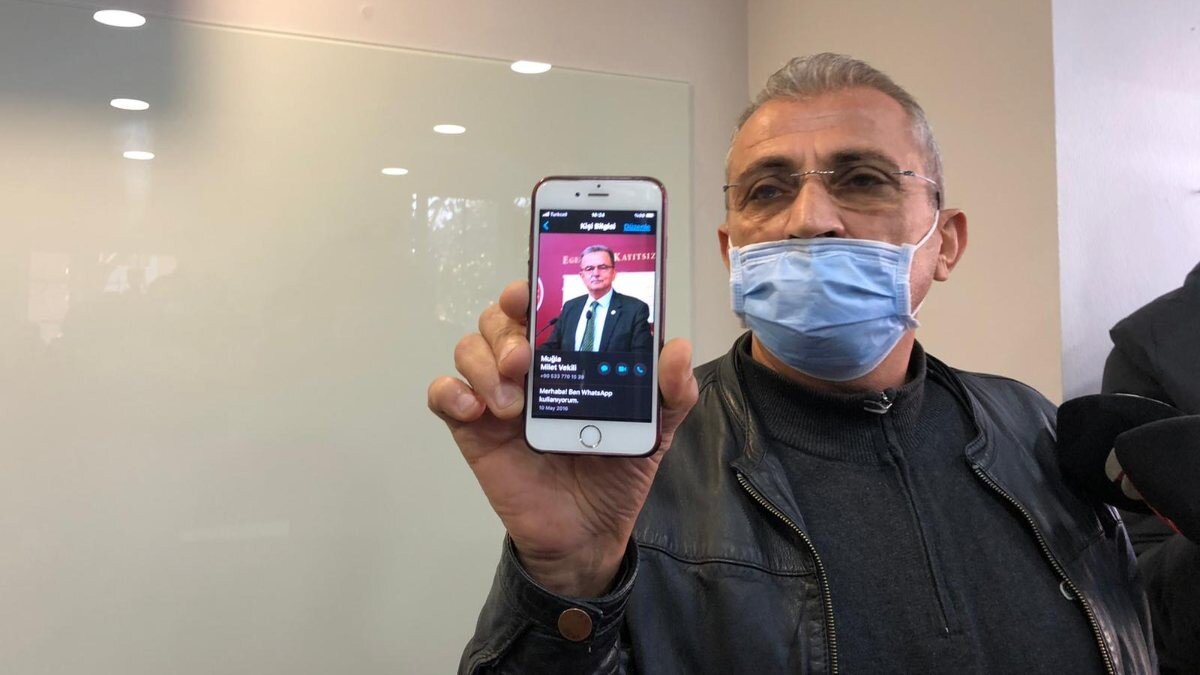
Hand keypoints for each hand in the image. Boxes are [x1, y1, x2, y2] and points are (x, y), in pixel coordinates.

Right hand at [428, 280, 698, 596]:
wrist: (588, 534)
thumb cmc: (616, 471)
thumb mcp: (656, 429)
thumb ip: (672, 391)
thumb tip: (678, 348)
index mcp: (568, 354)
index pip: (541, 303)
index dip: (530, 287)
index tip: (531, 291)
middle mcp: (528, 366)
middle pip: (497, 320)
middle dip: (506, 331)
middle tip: (524, 360)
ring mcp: (497, 395)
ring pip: (468, 349)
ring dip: (484, 366)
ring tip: (512, 404)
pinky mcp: (473, 428)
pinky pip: (443, 394)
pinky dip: (451, 393)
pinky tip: (475, 412)